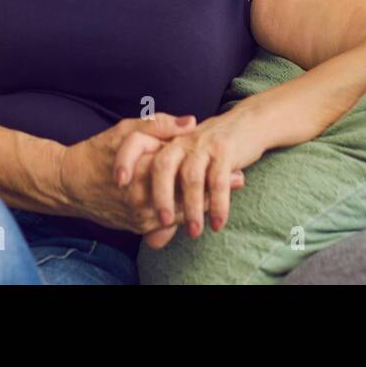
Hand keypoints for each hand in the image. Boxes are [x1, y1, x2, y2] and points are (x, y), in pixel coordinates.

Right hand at [58, 113, 244, 241]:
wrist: (69, 184)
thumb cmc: (97, 152)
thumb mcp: (125, 131)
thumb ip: (159, 126)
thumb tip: (191, 122)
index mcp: (144, 171)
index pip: (185, 174)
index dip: (211, 172)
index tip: (233, 166)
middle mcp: (143, 198)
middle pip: (187, 198)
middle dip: (213, 190)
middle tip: (238, 180)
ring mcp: (139, 217)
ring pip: (180, 215)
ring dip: (202, 205)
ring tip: (223, 196)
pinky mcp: (136, 227)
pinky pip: (166, 225)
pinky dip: (183, 216)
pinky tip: (197, 208)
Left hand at [114, 106, 266, 239]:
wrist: (246, 124)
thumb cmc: (208, 154)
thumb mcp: (183, 170)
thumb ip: (167, 201)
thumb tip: (151, 242)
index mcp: (166, 141)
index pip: (137, 144)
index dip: (125, 160)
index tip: (118, 182)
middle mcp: (181, 141)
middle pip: (162, 164)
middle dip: (160, 194)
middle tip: (160, 221)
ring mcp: (203, 144)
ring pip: (191, 177)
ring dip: (192, 207)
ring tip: (194, 232)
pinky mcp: (225, 150)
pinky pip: (218, 180)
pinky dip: (218, 204)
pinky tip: (217, 223)